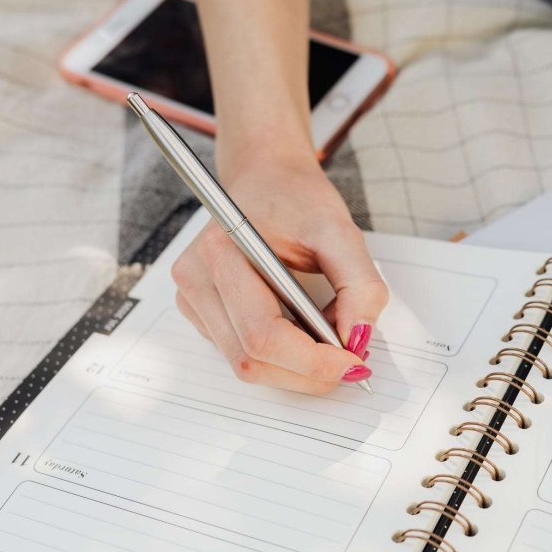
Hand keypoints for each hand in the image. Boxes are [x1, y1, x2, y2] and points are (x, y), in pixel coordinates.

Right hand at [170, 151, 388, 393]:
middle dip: (308, 372)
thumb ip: (359, 285)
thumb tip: (358, 340)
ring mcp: (192, 298)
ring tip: (330, 341)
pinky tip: (304, 332)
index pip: (263, 335)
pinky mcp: (200, 311)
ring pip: (246, 365)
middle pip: (252, 360)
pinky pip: (241, 353)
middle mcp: (196, 279)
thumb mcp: (340, 232)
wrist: (266, 178)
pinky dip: (281, 357)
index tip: (354, 363)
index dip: (312, 362)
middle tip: (351, 361)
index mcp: (222, 253)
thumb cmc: (297, 199)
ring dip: (296, 368)